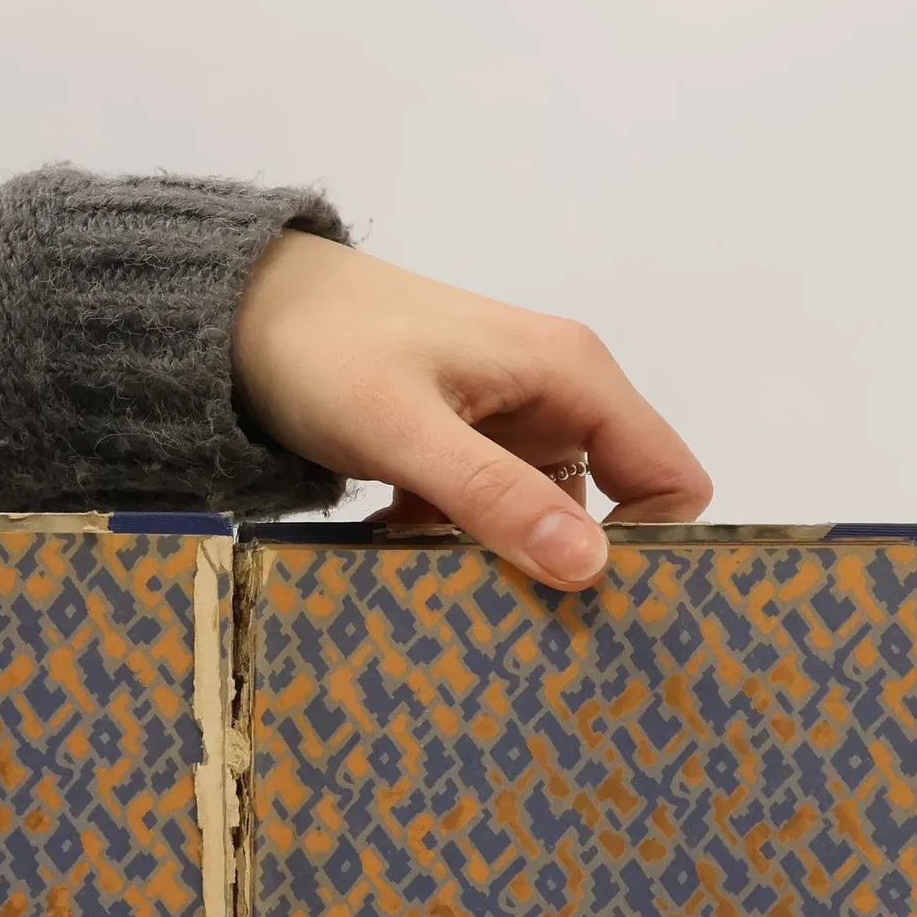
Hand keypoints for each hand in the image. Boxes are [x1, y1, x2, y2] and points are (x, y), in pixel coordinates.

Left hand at [231, 230, 711, 587]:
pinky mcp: (462, 445)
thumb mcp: (406, 430)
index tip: (581, 595)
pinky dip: (449, 538)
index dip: (649, 543)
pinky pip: (485, 513)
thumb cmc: (325, 349)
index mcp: (572, 375)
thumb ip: (494, 494)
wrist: (244, 310)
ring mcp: (508, 423)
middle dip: (558, 563)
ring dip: (492, 555)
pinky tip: (395, 540)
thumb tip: (588, 565)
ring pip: (537, 520)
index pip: (672, 475)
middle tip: (500, 606)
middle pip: (606, 509)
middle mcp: (556, 396)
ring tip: (427, 568)